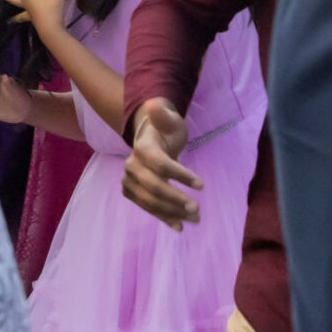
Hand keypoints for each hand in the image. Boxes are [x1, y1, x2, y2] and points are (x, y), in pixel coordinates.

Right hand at [123, 100, 202, 227]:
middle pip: (153, 186)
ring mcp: (129, 181)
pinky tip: (179, 226)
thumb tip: (154, 105)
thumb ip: (164, 116)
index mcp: (142, 147)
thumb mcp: (170, 120)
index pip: (160, 164)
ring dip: (172, 212)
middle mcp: (131, 166)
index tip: (202, 185)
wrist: (150, 138)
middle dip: (175, 199)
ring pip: (150, 201)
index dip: (180, 175)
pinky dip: (163, 217)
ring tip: (194, 218)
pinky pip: (148, 208)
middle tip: (197, 209)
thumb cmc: (165, 129)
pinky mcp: (131, 193)